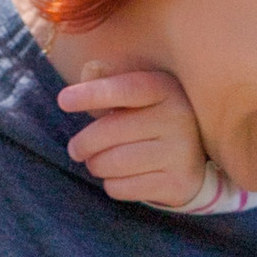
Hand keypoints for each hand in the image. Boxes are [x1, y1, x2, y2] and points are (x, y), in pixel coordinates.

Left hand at [55, 66, 213, 208]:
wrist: (192, 160)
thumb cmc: (148, 120)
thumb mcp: (132, 97)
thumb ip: (108, 82)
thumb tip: (91, 69)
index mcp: (165, 88)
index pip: (125, 89)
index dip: (93, 94)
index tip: (63, 101)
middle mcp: (179, 118)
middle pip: (112, 131)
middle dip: (84, 143)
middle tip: (75, 149)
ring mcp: (182, 152)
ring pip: (115, 163)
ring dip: (96, 165)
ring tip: (96, 163)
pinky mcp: (178, 183)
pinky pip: (125, 187)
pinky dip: (111, 184)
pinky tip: (117, 177)